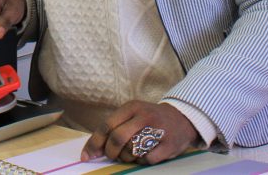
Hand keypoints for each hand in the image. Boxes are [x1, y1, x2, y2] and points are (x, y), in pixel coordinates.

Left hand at [81, 101, 196, 165]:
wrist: (182, 118)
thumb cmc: (149, 119)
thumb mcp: (132, 115)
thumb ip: (113, 129)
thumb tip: (93, 151)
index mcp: (131, 107)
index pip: (107, 125)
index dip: (94, 143)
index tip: (86, 156)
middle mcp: (144, 116)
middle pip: (117, 138)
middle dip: (110, 152)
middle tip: (112, 156)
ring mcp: (158, 130)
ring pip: (131, 150)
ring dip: (126, 157)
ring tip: (130, 153)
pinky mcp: (169, 145)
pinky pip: (147, 159)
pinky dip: (141, 161)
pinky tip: (144, 154)